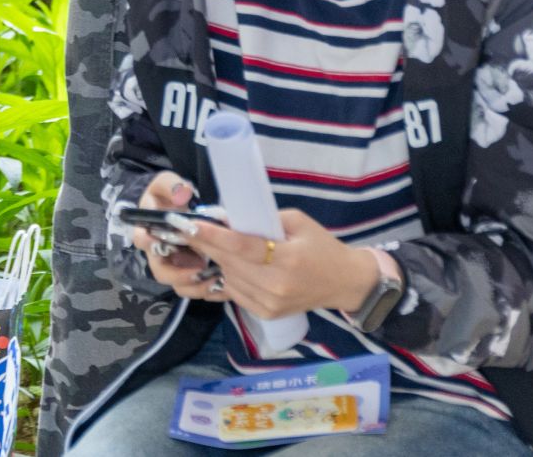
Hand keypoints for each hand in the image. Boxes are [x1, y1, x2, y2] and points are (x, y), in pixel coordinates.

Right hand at [130, 172, 208, 287]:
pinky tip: (219, 281)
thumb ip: (173, 186)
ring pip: (176, 283)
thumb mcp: (167, 183)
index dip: (147, 243)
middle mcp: (158, 250)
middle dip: (177, 274)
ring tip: (212, 277)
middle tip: (198, 269)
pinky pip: (192, 285)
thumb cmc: (167, 193)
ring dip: (193, 283)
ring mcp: (173, 262)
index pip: (141, 240)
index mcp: (147, 229)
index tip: (157, 243)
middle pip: (160, 270)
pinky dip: (205, 286)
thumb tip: (183, 194)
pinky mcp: (188, 268)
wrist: (176, 202)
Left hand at [176, 209, 381, 320]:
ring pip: (230, 279)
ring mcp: (271, 303)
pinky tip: (226, 264)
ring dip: (216, 261)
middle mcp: (277, 285)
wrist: (345, 283)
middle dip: (207, 245)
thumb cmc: (323, 246)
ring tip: (206, 244)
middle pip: (232, 263)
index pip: (243, 247)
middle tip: (187, 230)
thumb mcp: (298, 222)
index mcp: (288, 259)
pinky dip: (228, 277)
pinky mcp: (267, 313)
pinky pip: (236, 293)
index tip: (192, 225)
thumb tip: (231, 218)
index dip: (215, 236)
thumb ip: (265, 219)